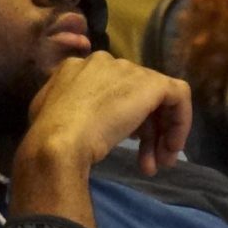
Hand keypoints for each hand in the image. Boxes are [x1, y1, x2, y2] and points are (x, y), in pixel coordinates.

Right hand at [12, 54, 193, 224]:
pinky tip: (171, 147)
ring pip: (157, 99)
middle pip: (137, 95)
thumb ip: (67, 105)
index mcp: (79, 68)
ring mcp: (129, 70)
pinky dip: (180, 122)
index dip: (123, 118)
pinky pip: (178, 96)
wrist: (59, 141)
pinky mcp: (152, 83)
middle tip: (149, 160)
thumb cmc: (49, 135)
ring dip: (161, 133)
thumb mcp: (48, 112)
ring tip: (159, 164)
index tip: (127, 142)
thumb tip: (79, 113)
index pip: (113, 89)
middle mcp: (106, 63)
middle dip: (146, 130)